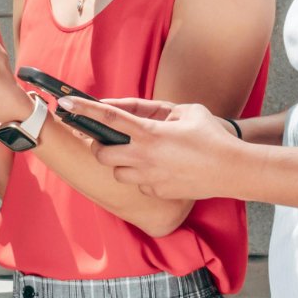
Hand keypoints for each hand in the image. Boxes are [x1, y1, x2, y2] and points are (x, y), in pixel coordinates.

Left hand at [68, 97, 239, 199]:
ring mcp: (150, 177)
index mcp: (150, 132)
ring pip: (117, 173)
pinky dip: (141, 177)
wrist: (233, 170)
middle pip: (101, 153)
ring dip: (120, 163)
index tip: (64, 105)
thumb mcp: (185, 111)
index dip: (83, 110)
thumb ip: (153, 109)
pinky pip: (138, 185)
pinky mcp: (158, 192)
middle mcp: (145, 156)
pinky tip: (159, 169)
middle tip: (108, 140)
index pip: (108, 118)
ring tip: (138, 155)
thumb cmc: (212, 136)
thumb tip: (128, 111)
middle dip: (100, 146)